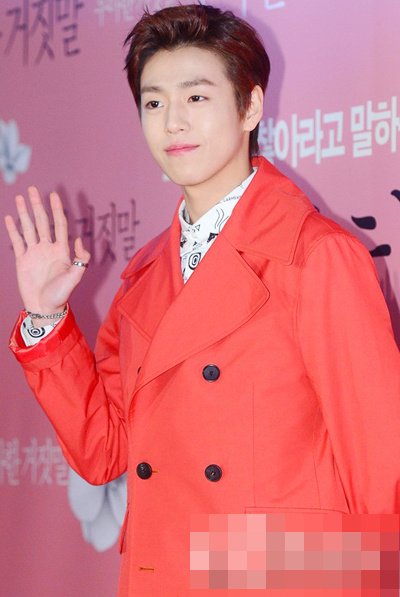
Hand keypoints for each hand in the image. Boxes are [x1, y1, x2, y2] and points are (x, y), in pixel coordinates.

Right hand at [4, 187, 89, 319]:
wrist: (45, 308)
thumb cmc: (61, 295)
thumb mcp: (75, 277)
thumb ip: (80, 259)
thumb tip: (78, 240)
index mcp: (61, 250)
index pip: (59, 224)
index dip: (57, 209)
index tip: (53, 194)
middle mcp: (47, 248)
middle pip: (42, 222)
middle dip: (37, 205)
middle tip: (32, 189)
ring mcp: (34, 253)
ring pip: (28, 228)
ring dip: (24, 213)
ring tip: (19, 198)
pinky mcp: (22, 260)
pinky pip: (18, 241)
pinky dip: (13, 229)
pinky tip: (10, 218)